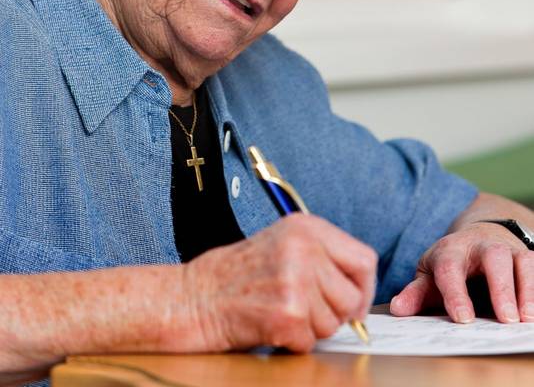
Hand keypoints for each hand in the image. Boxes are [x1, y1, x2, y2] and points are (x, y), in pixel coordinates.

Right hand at [178, 214, 376, 351]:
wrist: (195, 297)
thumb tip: (360, 291)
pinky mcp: (287, 313)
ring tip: (280, 311)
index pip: (364, 259)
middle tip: (304, 310)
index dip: (363, 288)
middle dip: (334, 313)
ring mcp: (297, 280)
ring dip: (311, 328)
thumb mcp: (283, 244)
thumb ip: (322, 257)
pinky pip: (311, 341)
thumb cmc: (237, 274)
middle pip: (352, 296)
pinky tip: (270, 324)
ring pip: (334, 323)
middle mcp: (305, 249)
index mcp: (306, 227)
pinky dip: (293, 342)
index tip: (353, 301)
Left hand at [390, 223, 533, 323]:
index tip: (463, 319)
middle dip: (500, 287)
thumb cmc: (453, 263)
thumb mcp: (431, 274)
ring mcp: (509, 249)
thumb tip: (398, 310)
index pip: (451, 268)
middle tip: (506, 319)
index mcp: (451, 250)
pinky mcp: (527, 257)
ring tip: (526, 318)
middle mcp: (482, 245)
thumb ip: (416, 293)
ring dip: (527, 289)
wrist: (480, 237)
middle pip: (494, 257)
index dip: (456, 293)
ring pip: (522, 261)